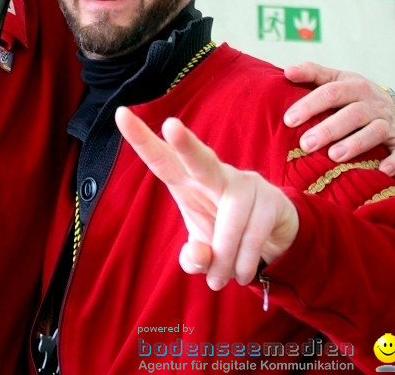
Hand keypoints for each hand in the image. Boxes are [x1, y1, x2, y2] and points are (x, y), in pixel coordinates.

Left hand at [115, 107, 298, 290]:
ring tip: (220, 279)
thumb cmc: (226, 235)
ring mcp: (247, 184)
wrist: (274, 239)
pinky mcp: (272, 199)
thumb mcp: (203, 251)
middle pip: (201, 159)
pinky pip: (254, 235)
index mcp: (188, 182)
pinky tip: (242, 274)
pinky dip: (244, 263)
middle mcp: (216, 175)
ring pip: (231, 219)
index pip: (161, 159)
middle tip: (171, 125)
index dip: (141, 139)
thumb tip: (200, 257)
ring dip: (224, 258)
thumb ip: (193, 258)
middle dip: (186, 144)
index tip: (120, 113)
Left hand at [282, 62, 394, 175]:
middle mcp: (372, 103)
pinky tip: (382, 171)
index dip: (310, 105)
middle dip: (329, 130)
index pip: (331, 92)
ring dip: (356, 144)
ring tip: (334, 156)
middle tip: (306, 144)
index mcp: (354, 86)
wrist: (386, 102)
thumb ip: (312, 73)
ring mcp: (387, 122)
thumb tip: (288, 71)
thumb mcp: (334, 78)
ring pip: (375, 132)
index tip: (289, 120)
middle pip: (352, 114)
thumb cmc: (351, 94)